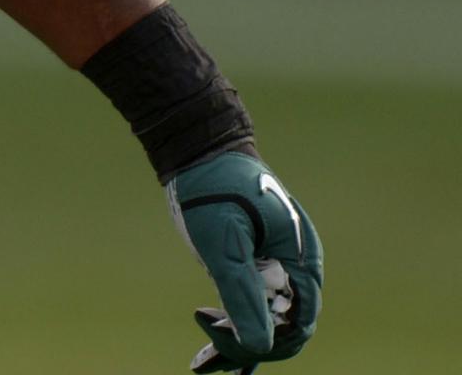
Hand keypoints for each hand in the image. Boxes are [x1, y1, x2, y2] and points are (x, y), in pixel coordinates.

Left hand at [168, 150, 322, 367]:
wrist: (201, 150)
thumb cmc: (213, 190)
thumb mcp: (223, 244)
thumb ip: (242, 293)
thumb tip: (259, 345)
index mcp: (302, 262)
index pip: (297, 326)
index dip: (265, 344)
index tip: (221, 338)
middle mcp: (298, 267)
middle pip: (285, 328)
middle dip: (249, 346)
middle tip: (205, 358)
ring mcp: (280, 265)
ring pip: (270, 318)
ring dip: (240, 340)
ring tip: (202, 359)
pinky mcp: (259, 262)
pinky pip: (256, 300)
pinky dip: (235, 321)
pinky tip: (210, 330)